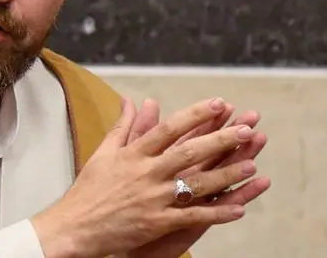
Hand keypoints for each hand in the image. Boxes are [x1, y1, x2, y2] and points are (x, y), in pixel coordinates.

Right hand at [31, 97, 255, 257]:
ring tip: (251, 164)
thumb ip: (123, 126)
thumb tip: (131, 100)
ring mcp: (154, 199)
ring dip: (226, 175)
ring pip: (196, 184)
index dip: (197, 115)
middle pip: (189, 153)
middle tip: (247, 130)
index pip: (170, 129)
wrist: (75, 227)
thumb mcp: (103, 152)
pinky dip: (216, 213)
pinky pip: (192, 217)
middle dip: (221, 141)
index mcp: (134, 153)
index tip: (219, 104)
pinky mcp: (157, 223)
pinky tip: (239, 208)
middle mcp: (146, 173)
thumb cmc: (88, 189)